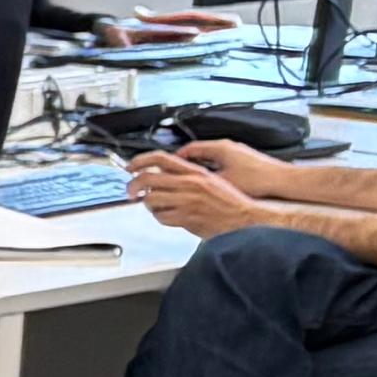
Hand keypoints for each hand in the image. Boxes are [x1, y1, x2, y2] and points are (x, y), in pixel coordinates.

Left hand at [128, 148, 260, 238]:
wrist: (246, 219)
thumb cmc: (230, 201)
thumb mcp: (211, 180)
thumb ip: (188, 175)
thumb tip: (165, 175)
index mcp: (195, 172)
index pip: (160, 158)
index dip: (140, 161)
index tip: (130, 167)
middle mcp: (189, 184)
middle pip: (147, 179)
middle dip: (132, 185)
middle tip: (130, 192)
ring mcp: (186, 201)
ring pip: (151, 199)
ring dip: (148, 204)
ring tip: (154, 206)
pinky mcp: (186, 218)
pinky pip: (161, 217)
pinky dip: (159, 217)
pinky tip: (166, 216)